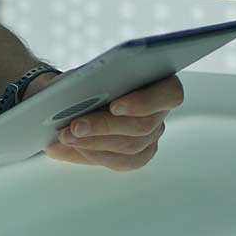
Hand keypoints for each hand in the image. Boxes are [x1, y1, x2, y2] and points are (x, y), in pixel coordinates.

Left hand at [36, 74, 183, 171]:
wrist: (82, 95)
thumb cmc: (90, 79)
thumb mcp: (88, 74)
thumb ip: (89, 80)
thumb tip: (73, 95)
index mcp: (162, 81)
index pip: (170, 94)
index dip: (144, 102)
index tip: (114, 106)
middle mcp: (162, 111)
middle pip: (143, 126)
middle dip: (105, 127)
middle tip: (75, 126)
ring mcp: (152, 135)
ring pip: (130, 147)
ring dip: (94, 142)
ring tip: (66, 137)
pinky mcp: (139, 154)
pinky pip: (121, 161)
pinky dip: (94, 154)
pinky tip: (73, 147)